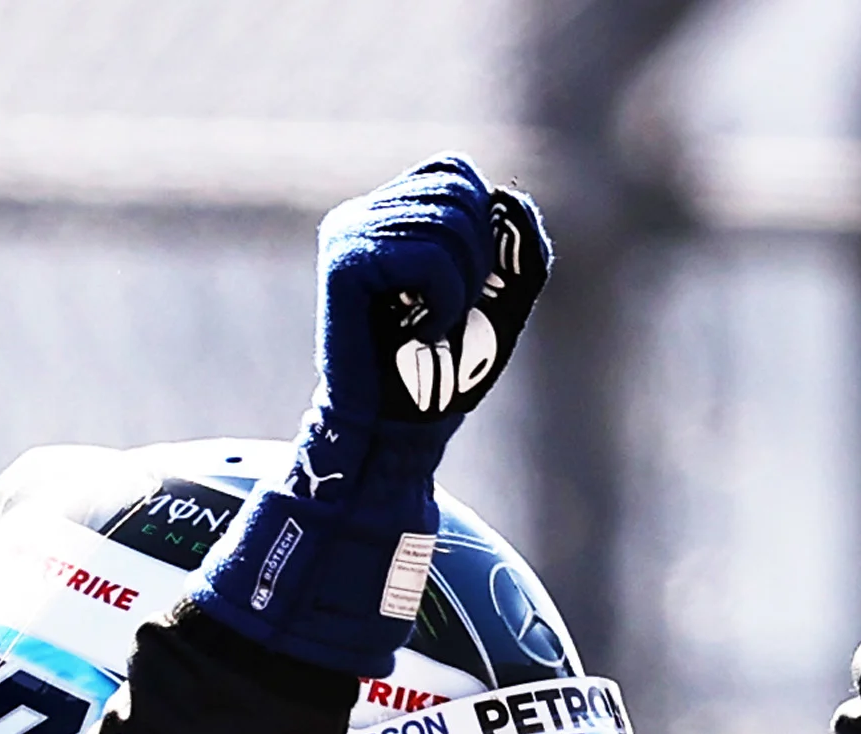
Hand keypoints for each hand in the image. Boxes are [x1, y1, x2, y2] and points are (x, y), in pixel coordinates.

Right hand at [189, 161, 551, 675]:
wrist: (395, 432)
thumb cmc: (442, 373)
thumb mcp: (497, 299)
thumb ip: (515, 244)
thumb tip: (511, 198)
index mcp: (391, 211)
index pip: (456, 173)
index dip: (483, 228)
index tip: (466, 288)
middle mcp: (363, 213)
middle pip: (459, 193)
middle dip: (479, 260)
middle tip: (449, 313)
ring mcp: (349, 233)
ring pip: (449, 223)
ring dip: (463, 287)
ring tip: (432, 324)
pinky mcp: (345, 263)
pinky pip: (426, 258)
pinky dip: (445, 299)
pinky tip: (422, 329)